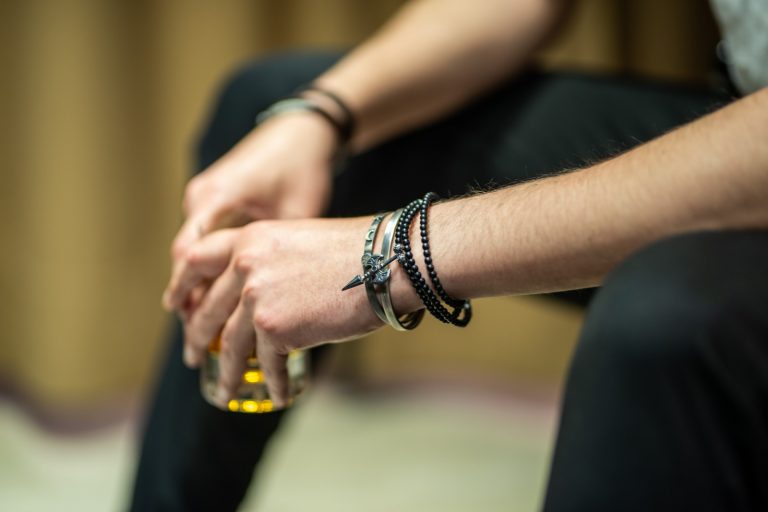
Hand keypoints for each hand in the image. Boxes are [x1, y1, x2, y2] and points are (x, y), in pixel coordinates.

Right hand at [163, 112, 337, 311]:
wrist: (302, 130)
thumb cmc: (303, 167)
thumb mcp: (296, 214)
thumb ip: (278, 254)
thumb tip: (276, 304)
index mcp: (217, 196)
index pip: (190, 255)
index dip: (190, 295)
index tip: (195, 329)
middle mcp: (202, 196)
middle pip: (186, 257)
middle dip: (190, 300)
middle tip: (198, 343)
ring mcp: (205, 195)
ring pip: (193, 250)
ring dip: (199, 286)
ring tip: (206, 330)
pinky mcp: (215, 197)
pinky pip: (204, 239)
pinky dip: (209, 268)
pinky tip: (221, 298)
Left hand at [163, 216, 416, 407]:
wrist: (383, 262)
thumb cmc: (352, 251)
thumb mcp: (296, 239)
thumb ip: (267, 261)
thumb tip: (255, 293)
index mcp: (248, 239)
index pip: (196, 260)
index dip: (181, 286)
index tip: (174, 306)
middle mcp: (245, 266)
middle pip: (207, 309)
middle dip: (196, 337)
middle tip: (193, 354)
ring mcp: (257, 298)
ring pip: (230, 344)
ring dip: (228, 371)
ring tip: (224, 388)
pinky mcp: (277, 328)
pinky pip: (267, 362)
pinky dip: (272, 381)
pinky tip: (276, 393)